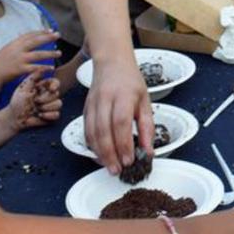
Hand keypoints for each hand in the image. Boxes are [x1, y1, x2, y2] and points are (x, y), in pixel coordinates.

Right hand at [0, 30, 60, 82]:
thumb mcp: (6, 50)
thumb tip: (22, 36)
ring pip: (38, 54)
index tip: (50, 30)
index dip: (40, 32)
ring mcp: (19, 59)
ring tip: (59, 53)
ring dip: (50, 53)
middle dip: (48, 37)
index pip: (29, 35)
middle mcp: (17, 50)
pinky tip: (51, 67)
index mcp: (14, 44)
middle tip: (58, 35)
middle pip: (35, 41)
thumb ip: (16, 44)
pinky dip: (44, 67)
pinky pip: (35, 68)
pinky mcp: (20, 70)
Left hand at [3, 72, 61, 131]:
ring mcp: (50, 106)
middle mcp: (48, 96)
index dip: (55, 85)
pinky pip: (57, 114)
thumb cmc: (17, 102)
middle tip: (36, 101)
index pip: (55, 83)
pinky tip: (40, 115)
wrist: (14, 118)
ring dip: (47, 107)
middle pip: (57, 94)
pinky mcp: (51, 116)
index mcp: (43, 87)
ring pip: (59, 104)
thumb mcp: (23, 88)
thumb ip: (33, 77)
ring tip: (37, 109)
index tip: (51, 88)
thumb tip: (43, 67)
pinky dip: (49, 115)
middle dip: (46, 98)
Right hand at [84, 56, 154, 172]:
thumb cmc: (131, 82)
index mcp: (123, 95)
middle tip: (116, 170)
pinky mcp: (85, 109)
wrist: (111, 63)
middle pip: (103, 130)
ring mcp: (92, 104)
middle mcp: (104, 99)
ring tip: (109, 166)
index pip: (120, 122)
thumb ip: (147, 127)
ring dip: (99, 153)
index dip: (123, 144)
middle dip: (109, 153)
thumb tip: (149, 151)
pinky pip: (86, 130)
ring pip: (91, 132)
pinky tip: (100, 155)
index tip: (129, 160)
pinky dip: (92, 145)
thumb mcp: (145, 101)